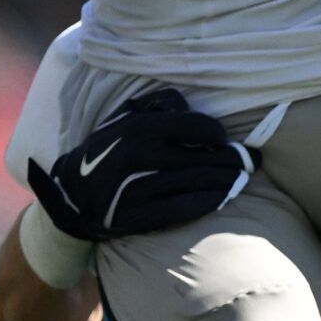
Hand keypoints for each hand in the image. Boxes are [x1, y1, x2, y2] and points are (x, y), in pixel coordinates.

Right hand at [26, 89, 255, 242]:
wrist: (72, 195)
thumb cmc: (108, 150)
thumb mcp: (125, 117)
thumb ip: (157, 105)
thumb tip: (189, 106)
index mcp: (140, 127)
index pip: (198, 128)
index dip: (218, 136)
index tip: (224, 142)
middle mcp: (141, 155)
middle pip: (206, 157)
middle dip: (232, 161)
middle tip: (248, 163)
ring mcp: (139, 187)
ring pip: (200, 183)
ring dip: (227, 182)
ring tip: (239, 179)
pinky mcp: (139, 215)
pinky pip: (184, 208)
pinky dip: (208, 202)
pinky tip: (221, 198)